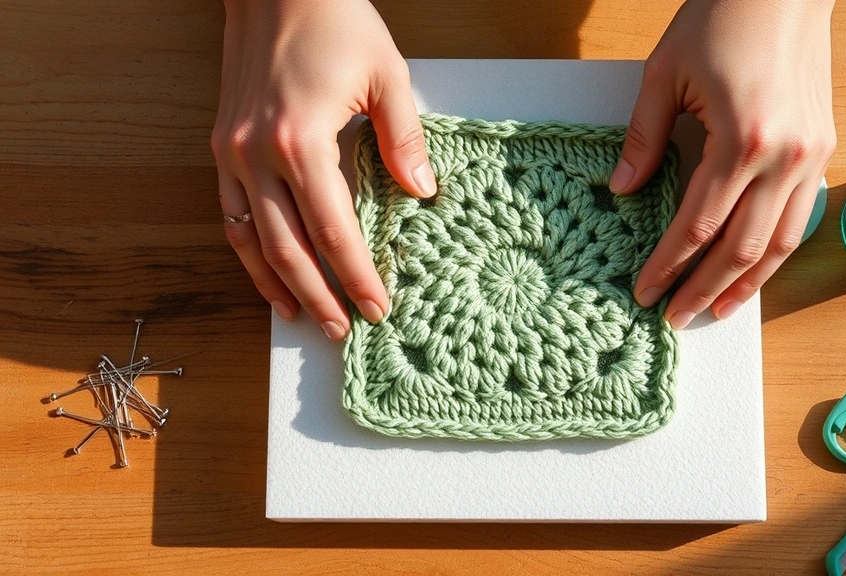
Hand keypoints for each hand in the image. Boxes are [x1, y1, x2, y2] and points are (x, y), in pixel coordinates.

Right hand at [211, 0, 435, 339]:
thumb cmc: (334, 20)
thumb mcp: (387, 75)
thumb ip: (403, 140)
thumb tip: (423, 193)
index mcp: (302, 141)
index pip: (335, 231)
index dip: (358, 276)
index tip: (378, 307)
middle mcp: (258, 155)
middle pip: (289, 249)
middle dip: (321, 295)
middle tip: (346, 330)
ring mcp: (233, 153)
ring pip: (253, 239)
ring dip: (278, 284)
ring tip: (304, 318)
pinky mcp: (222, 147)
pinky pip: (232, 214)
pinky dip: (249, 251)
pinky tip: (268, 275)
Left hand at [611, 0, 835, 328]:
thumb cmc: (722, 18)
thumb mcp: (664, 75)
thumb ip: (644, 140)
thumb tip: (622, 191)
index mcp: (742, 140)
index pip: (698, 226)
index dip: (669, 265)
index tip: (646, 290)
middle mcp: (785, 157)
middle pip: (742, 248)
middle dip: (704, 289)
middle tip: (675, 317)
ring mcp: (811, 155)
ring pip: (781, 243)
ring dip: (748, 284)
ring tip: (718, 310)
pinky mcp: (823, 148)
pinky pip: (800, 216)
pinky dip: (776, 250)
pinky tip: (753, 268)